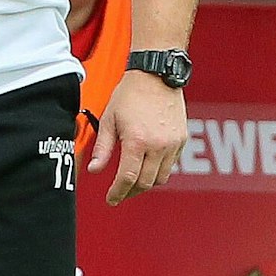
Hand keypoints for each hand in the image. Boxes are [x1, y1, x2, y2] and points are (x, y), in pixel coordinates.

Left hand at [90, 72, 187, 205]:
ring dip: (146, 183)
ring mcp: (173, 144)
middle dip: (131, 192)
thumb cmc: (129, 95)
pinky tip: (147, 166)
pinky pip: (171, 165)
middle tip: (119, 193)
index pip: (128, 178)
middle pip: (146, 183)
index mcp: (137, 141)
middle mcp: (158, 146)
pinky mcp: (182, 140)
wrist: (156, 76)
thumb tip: (93, 170)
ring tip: (132, 182)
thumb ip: (102, 148)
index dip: (118, 193)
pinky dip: (159, 171)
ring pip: (161, 177)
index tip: (111, 200)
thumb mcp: (109, 120)